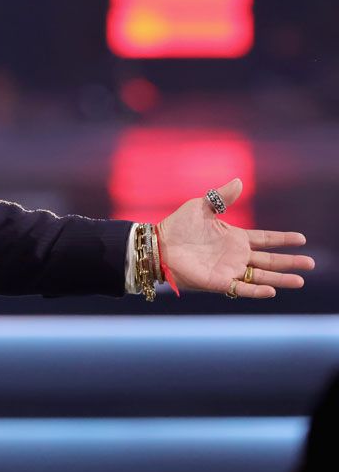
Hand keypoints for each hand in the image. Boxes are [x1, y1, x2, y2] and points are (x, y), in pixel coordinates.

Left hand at [157, 178, 313, 298]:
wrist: (160, 244)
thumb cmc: (179, 225)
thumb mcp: (201, 206)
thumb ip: (221, 197)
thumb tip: (238, 180)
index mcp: (234, 237)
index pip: (265, 239)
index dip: (282, 239)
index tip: (301, 239)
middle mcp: (236, 255)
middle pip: (269, 260)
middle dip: (290, 262)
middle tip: (311, 264)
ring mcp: (229, 269)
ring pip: (261, 276)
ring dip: (280, 279)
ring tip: (300, 281)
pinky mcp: (218, 282)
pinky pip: (241, 288)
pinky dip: (256, 290)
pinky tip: (271, 290)